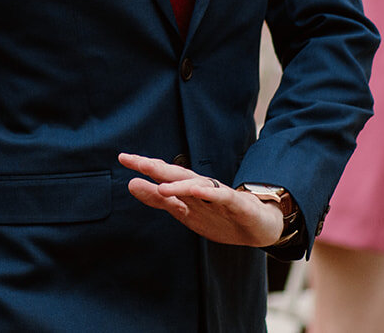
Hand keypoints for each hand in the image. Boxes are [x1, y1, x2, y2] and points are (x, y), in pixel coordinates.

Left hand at [118, 153, 284, 247]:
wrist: (260, 226)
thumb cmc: (219, 215)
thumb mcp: (185, 211)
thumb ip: (159, 199)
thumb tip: (131, 184)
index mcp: (187, 190)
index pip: (163, 175)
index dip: (144, 166)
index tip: (123, 158)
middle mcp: (201, 187)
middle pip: (177, 174)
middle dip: (157, 168)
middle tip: (136, 162)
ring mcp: (219, 195)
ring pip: (197, 185)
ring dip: (179, 184)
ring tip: (161, 185)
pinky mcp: (237, 204)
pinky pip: (222, 197)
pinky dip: (210, 193)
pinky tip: (197, 191)